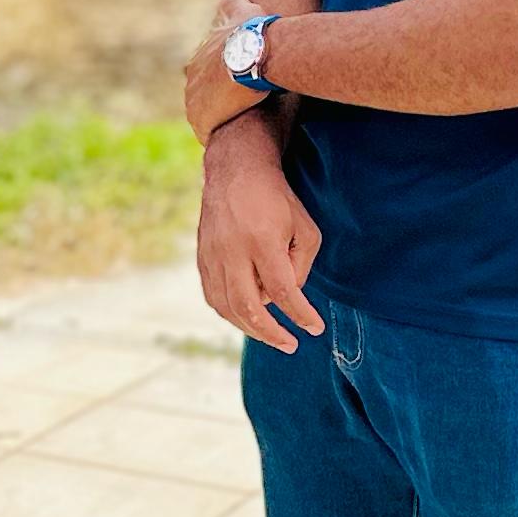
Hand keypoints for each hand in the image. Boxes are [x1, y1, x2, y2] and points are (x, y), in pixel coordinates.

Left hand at [182, 0, 271, 141]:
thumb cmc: (253, 33)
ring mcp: (193, 100)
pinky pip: (207, 132)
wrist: (252, 54)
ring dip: (217, 120)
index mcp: (200, 60)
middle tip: (238, 111)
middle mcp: (191, 80)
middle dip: (216, 103)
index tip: (235, 89)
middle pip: (202, 96)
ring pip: (203, 115)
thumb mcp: (243, 12)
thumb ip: (233, 4)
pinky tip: (232, 140)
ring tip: (237, 129)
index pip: (206, 76)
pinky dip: (217, 135)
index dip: (222, 83)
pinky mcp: (201, 119)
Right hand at [197, 114, 324, 351]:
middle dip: (272, 332)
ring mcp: (212, 256)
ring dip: (250, 328)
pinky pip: (212, 296)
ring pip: (226, 306)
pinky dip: (230, 314)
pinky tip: (247, 319)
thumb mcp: (304, 226)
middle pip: (249, 306)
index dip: (300, 314)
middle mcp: (232, 251)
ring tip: (271, 337)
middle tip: (291, 345)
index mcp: (262, 240)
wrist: (235, 172)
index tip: (315, 328)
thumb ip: (301, 264)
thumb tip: (289, 295)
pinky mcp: (202, 258)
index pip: (283, 290)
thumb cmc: (276, 199)